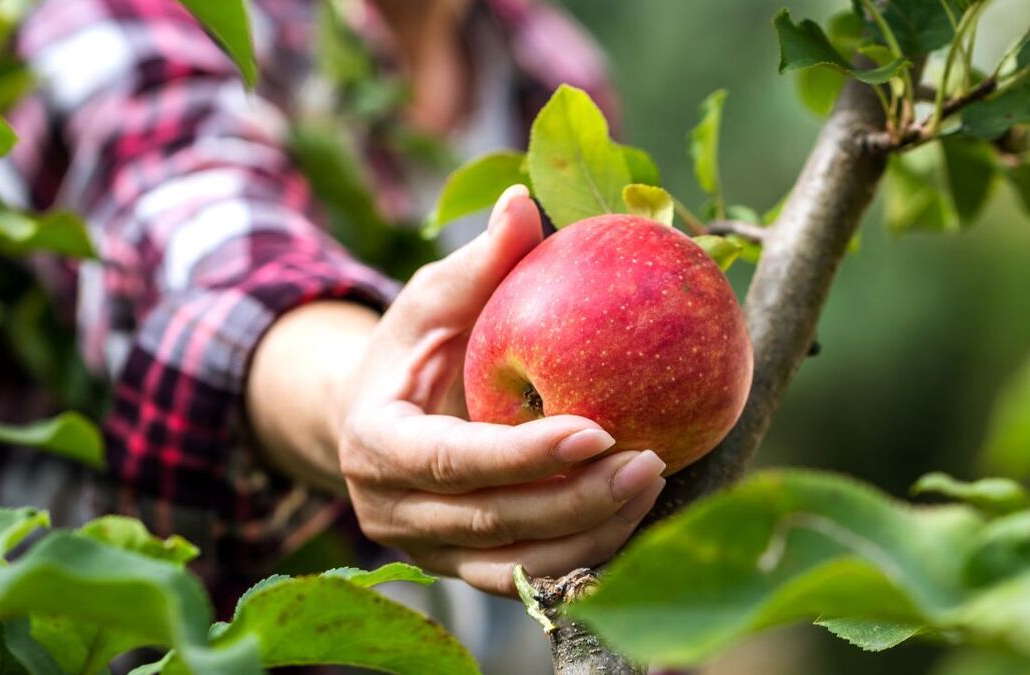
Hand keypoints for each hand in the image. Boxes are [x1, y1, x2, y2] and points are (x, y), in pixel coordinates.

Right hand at [338, 185, 665, 594]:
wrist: (373, 421)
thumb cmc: (411, 349)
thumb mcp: (432, 301)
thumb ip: (478, 264)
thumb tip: (525, 202)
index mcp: (375, 445)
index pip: (448, 461)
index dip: (521, 454)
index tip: (597, 429)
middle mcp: (393, 512)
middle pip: (493, 521)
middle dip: (577, 499)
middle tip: (652, 461)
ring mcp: (428, 551)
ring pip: (517, 565)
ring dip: (592, 533)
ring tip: (655, 484)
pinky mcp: (464, 569)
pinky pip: (529, 576)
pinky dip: (584, 555)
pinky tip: (636, 519)